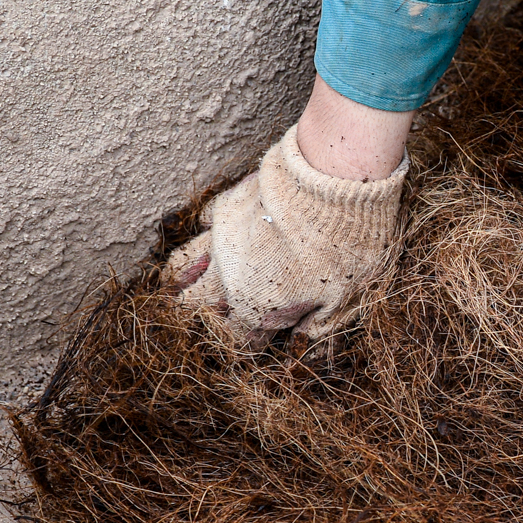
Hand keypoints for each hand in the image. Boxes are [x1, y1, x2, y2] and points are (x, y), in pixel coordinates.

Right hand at [163, 81, 413, 342]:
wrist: (332, 181)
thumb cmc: (344, 246)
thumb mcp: (343, 299)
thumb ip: (318, 327)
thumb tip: (303, 341)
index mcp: (256, 306)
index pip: (237, 337)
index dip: (249, 341)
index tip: (262, 338)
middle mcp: (228, 276)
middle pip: (195, 305)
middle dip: (199, 315)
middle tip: (206, 317)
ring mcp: (222, 239)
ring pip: (184, 266)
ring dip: (182, 279)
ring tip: (177, 286)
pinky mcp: (227, 205)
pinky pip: (204, 224)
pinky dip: (205, 233)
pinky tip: (210, 234)